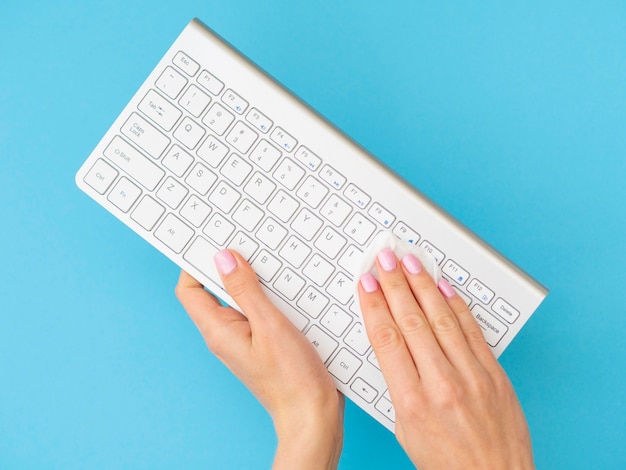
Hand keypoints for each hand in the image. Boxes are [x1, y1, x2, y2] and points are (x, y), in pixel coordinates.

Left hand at [175, 249, 342, 469]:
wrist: (312, 414)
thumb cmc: (291, 378)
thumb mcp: (269, 325)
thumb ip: (246, 290)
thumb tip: (224, 259)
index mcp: (219, 331)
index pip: (190, 290)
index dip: (194, 263)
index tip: (211, 241)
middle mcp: (226, 335)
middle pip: (213, 291)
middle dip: (226, 266)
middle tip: (243, 243)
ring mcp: (244, 340)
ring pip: (238, 300)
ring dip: (250, 280)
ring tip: (266, 260)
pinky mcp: (263, 343)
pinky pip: (257, 311)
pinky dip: (266, 295)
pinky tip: (285, 287)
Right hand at [358, 249, 533, 469]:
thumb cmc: (447, 463)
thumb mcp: (406, 430)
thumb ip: (399, 386)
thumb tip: (392, 346)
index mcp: (412, 401)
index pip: (387, 339)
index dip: (374, 305)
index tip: (367, 284)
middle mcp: (441, 384)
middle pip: (412, 321)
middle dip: (395, 285)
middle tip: (385, 259)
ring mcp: (471, 376)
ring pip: (441, 319)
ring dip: (423, 285)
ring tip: (411, 262)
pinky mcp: (494, 374)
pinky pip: (472, 331)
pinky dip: (457, 306)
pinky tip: (444, 288)